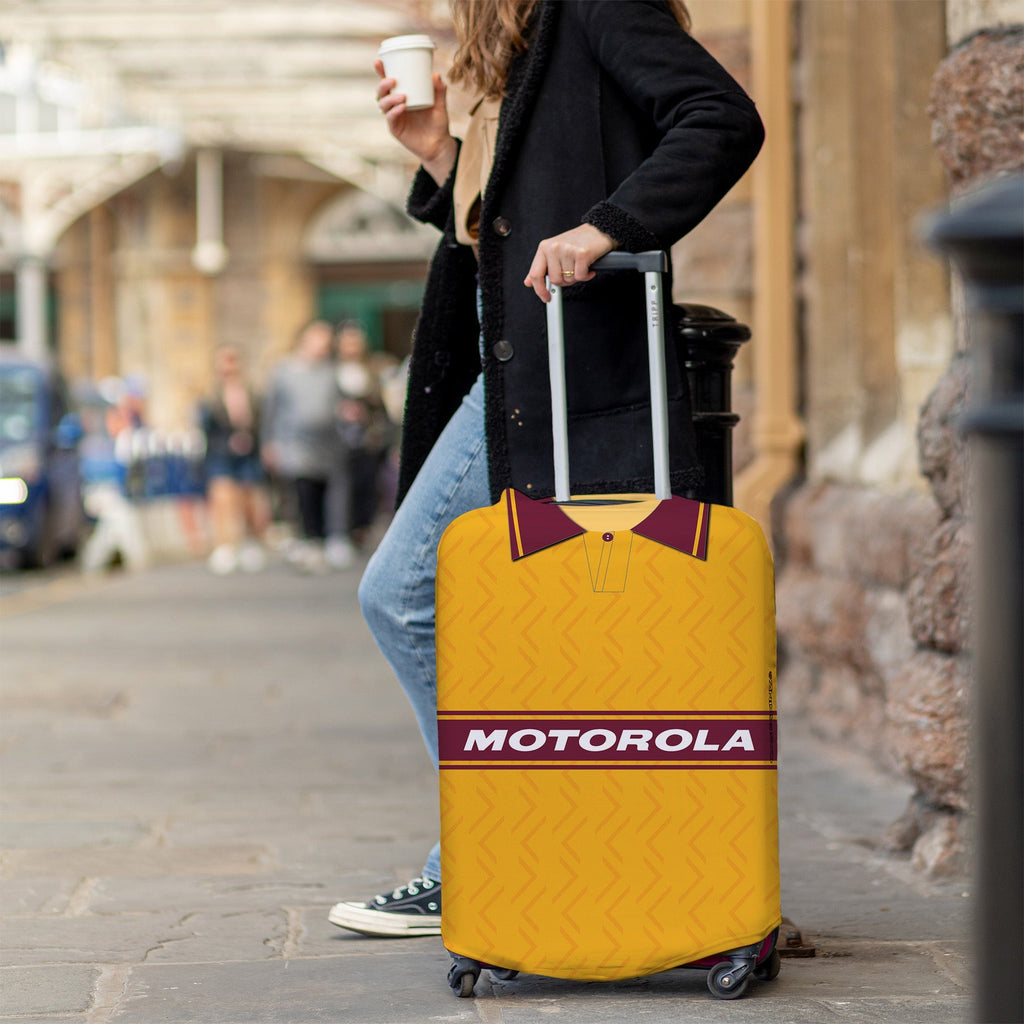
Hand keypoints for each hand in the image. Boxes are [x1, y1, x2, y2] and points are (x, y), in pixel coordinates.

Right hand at [375, 61, 457, 184]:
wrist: (439, 144)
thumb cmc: (437, 122)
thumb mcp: (440, 104)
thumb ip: (439, 90)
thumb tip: (435, 74)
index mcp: (401, 95)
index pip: (388, 82)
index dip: (381, 72)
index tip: (379, 61)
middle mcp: (394, 105)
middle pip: (381, 92)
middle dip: (382, 84)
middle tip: (393, 80)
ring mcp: (394, 118)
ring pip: (383, 105)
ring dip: (389, 98)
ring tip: (402, 96)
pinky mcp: (396, 130)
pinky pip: (391, 119)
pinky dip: (394, 112)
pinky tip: (402, 107)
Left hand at [523, 224, 617, 301]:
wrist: (598, 231)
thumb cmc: (578, 242)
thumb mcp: (554, 252)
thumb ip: (541, 268)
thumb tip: (528, 282)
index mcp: (545, 247)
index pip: (535, 274)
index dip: (539, 290)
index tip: (545, 298)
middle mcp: (554, 247)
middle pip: (555, 280)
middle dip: (565, 280)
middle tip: (573, 271)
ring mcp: (567, 250)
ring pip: (568, 279)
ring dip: (577, 277)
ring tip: (581, 265)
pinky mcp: (581, 254)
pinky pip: (580, 277)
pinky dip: (586, 275)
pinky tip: (588, 267)